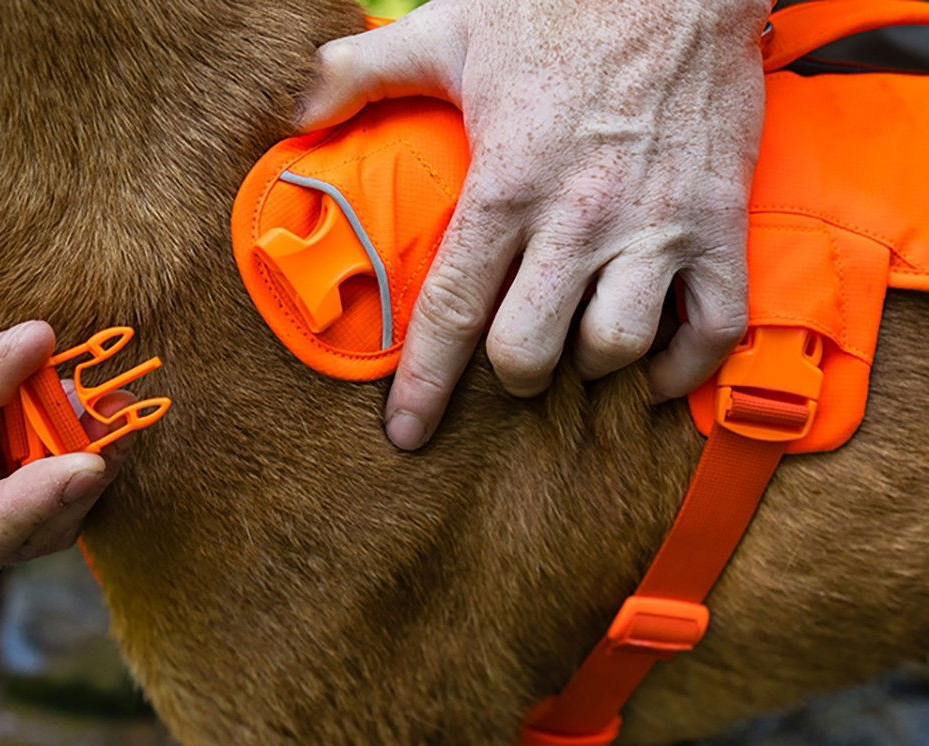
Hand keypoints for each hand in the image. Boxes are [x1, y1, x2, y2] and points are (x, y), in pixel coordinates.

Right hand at [0, 297, 125, 586]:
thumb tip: (42, 343)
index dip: (30, 509)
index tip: (85, 465)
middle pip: (16, 540)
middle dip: (72, 481)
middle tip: (115, 418)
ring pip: (42, 521)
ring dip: (83, 464)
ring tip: (111, 405)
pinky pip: (44, 493)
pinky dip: (72, 453)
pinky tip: (97, 412)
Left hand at [300, 0, 769, 448]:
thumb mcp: (450, 26)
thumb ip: (365, 70)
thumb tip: (298, 105)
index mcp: (507, 184)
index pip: (452, 312)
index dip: (424, 385)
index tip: (407, 434)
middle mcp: (578, 220)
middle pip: (528, 352)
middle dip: (510, 373)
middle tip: (512, 357)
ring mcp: (654, 226)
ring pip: (613, 348)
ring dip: (587, 364)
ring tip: (577, 340)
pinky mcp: (718, 224)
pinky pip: (712, 330)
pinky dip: (681, 368)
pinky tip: (651, 365)